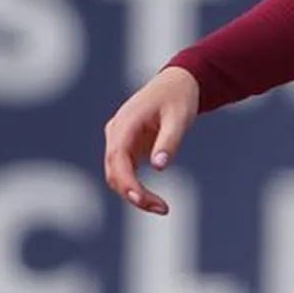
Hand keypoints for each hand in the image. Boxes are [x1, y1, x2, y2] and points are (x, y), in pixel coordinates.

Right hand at [102, 65, 199, 214]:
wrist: (176, 83)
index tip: (141, 200)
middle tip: (162, 209)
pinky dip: (136, 189)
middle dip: (133, 194)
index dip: (126, 182)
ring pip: (117, 176)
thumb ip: (169, 141)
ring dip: (134, 195)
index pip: (117, 158)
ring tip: (161, 207)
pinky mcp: (126, 147)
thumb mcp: (180, 118)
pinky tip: (154, 201)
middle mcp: (116, 133)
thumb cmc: (178, 98)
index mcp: (125, 123)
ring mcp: (118, 140)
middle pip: (114, 171)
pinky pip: (124, 173)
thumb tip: (159, 167)